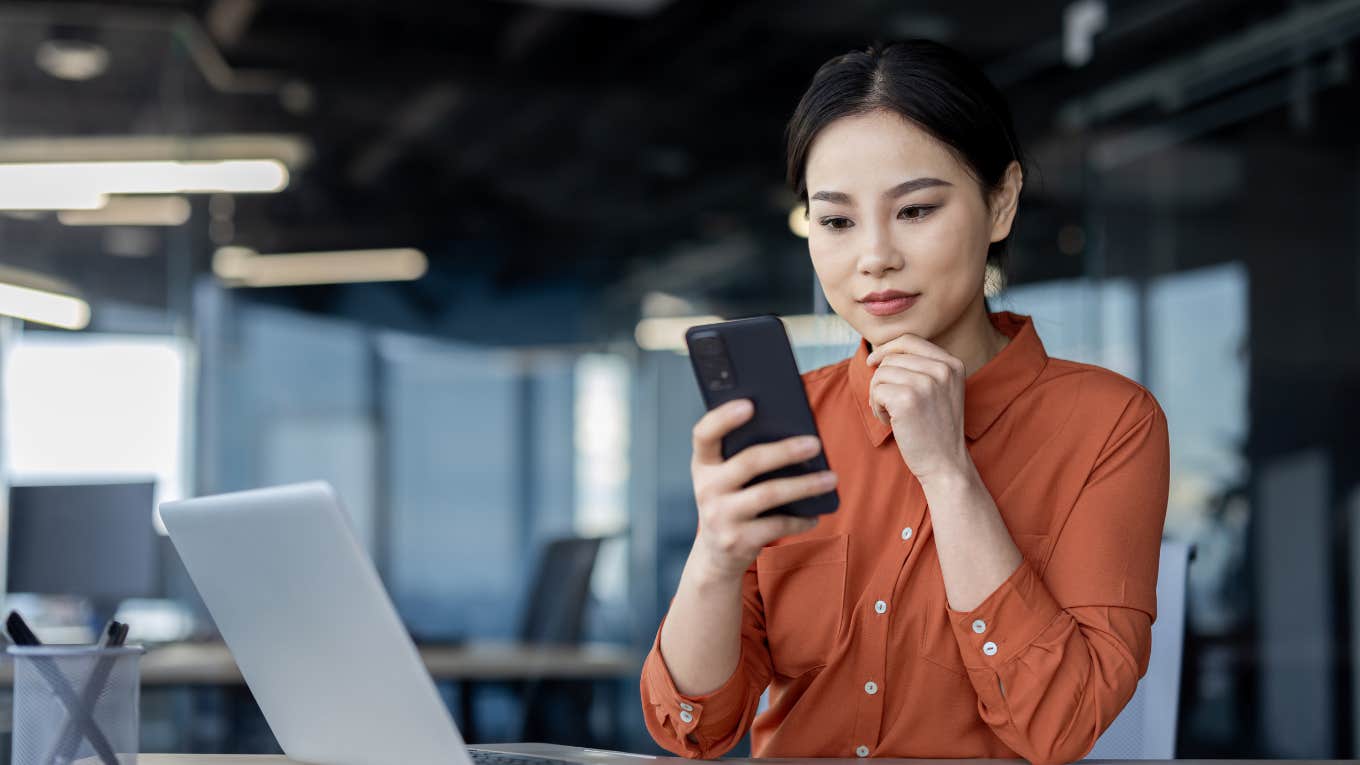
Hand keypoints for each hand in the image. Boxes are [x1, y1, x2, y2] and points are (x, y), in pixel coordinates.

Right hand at [688, 399, 837, 580]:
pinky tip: (816, 514)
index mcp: (703, 465)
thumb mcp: (727, 479)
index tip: (750, 404)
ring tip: (831, 478)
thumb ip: (745, 456)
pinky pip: (777, 524)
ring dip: (804, 485)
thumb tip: (795, 435)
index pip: (704, 435)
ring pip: (768, 494)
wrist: (715, 556)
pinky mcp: (737, 541)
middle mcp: (706, 489)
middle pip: (749, 462)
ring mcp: (720, 516)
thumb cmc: (732, 502)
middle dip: (785, 451)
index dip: (723, 418)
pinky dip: (801, 519)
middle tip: (815, 444)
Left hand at [866, 334, 969, 482]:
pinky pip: (876, 391)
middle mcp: (942, 369)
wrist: (945, 463)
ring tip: (892, 415)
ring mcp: (925, 383)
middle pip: (891, 358)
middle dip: (882, 381)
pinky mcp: (907, 399)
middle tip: (889, 405)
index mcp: (952, 364)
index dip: (886, 349)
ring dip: (878, 396)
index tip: (873, 362)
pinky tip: (890, 421)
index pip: (909, 340)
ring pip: (881, 374)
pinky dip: (877, 408)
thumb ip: (920, 368)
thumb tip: (879, 354)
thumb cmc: (935, 429)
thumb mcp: (940, 391)